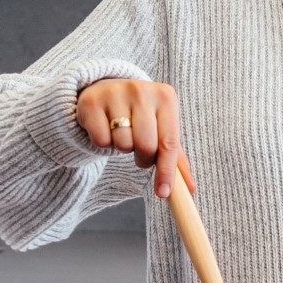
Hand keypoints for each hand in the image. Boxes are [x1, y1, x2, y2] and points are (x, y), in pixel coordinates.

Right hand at [76, 78, 189, 197]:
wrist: (106, 90)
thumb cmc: (140, 114)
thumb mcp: (161, 128)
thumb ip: (175, 157)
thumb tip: (190, 188)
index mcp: (166, 96)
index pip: (169, 142)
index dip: (167, 171)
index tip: (163, 192)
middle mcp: (142, 91)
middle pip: (146, 146)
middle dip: (143, 158)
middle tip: (139, 152)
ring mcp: (115, 93)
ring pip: (122, 144)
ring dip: (122, 147)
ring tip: (121, 134)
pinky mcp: (92, 101)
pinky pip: (101, 140)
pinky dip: (103, 142)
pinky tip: (105, 128)